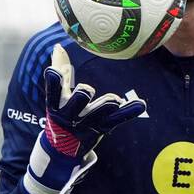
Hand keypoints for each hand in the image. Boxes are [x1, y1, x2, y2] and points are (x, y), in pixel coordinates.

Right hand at [22, 45, 147, 193]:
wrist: (63, 148)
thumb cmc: (61, 112)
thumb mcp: (55, 96)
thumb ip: (59, 70)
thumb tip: (58, 45)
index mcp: (57, 104)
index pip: (53, 91)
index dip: (53, 82)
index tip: (54, 72)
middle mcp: (71, 114)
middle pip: (77, 100)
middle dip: (82, 94)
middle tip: (85, 91)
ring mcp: (87, 123)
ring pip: (99, 111)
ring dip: (106, 104)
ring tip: (114, 100)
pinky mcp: (102, 128)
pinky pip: (117, 119)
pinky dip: (129, 111)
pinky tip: (141, 104)